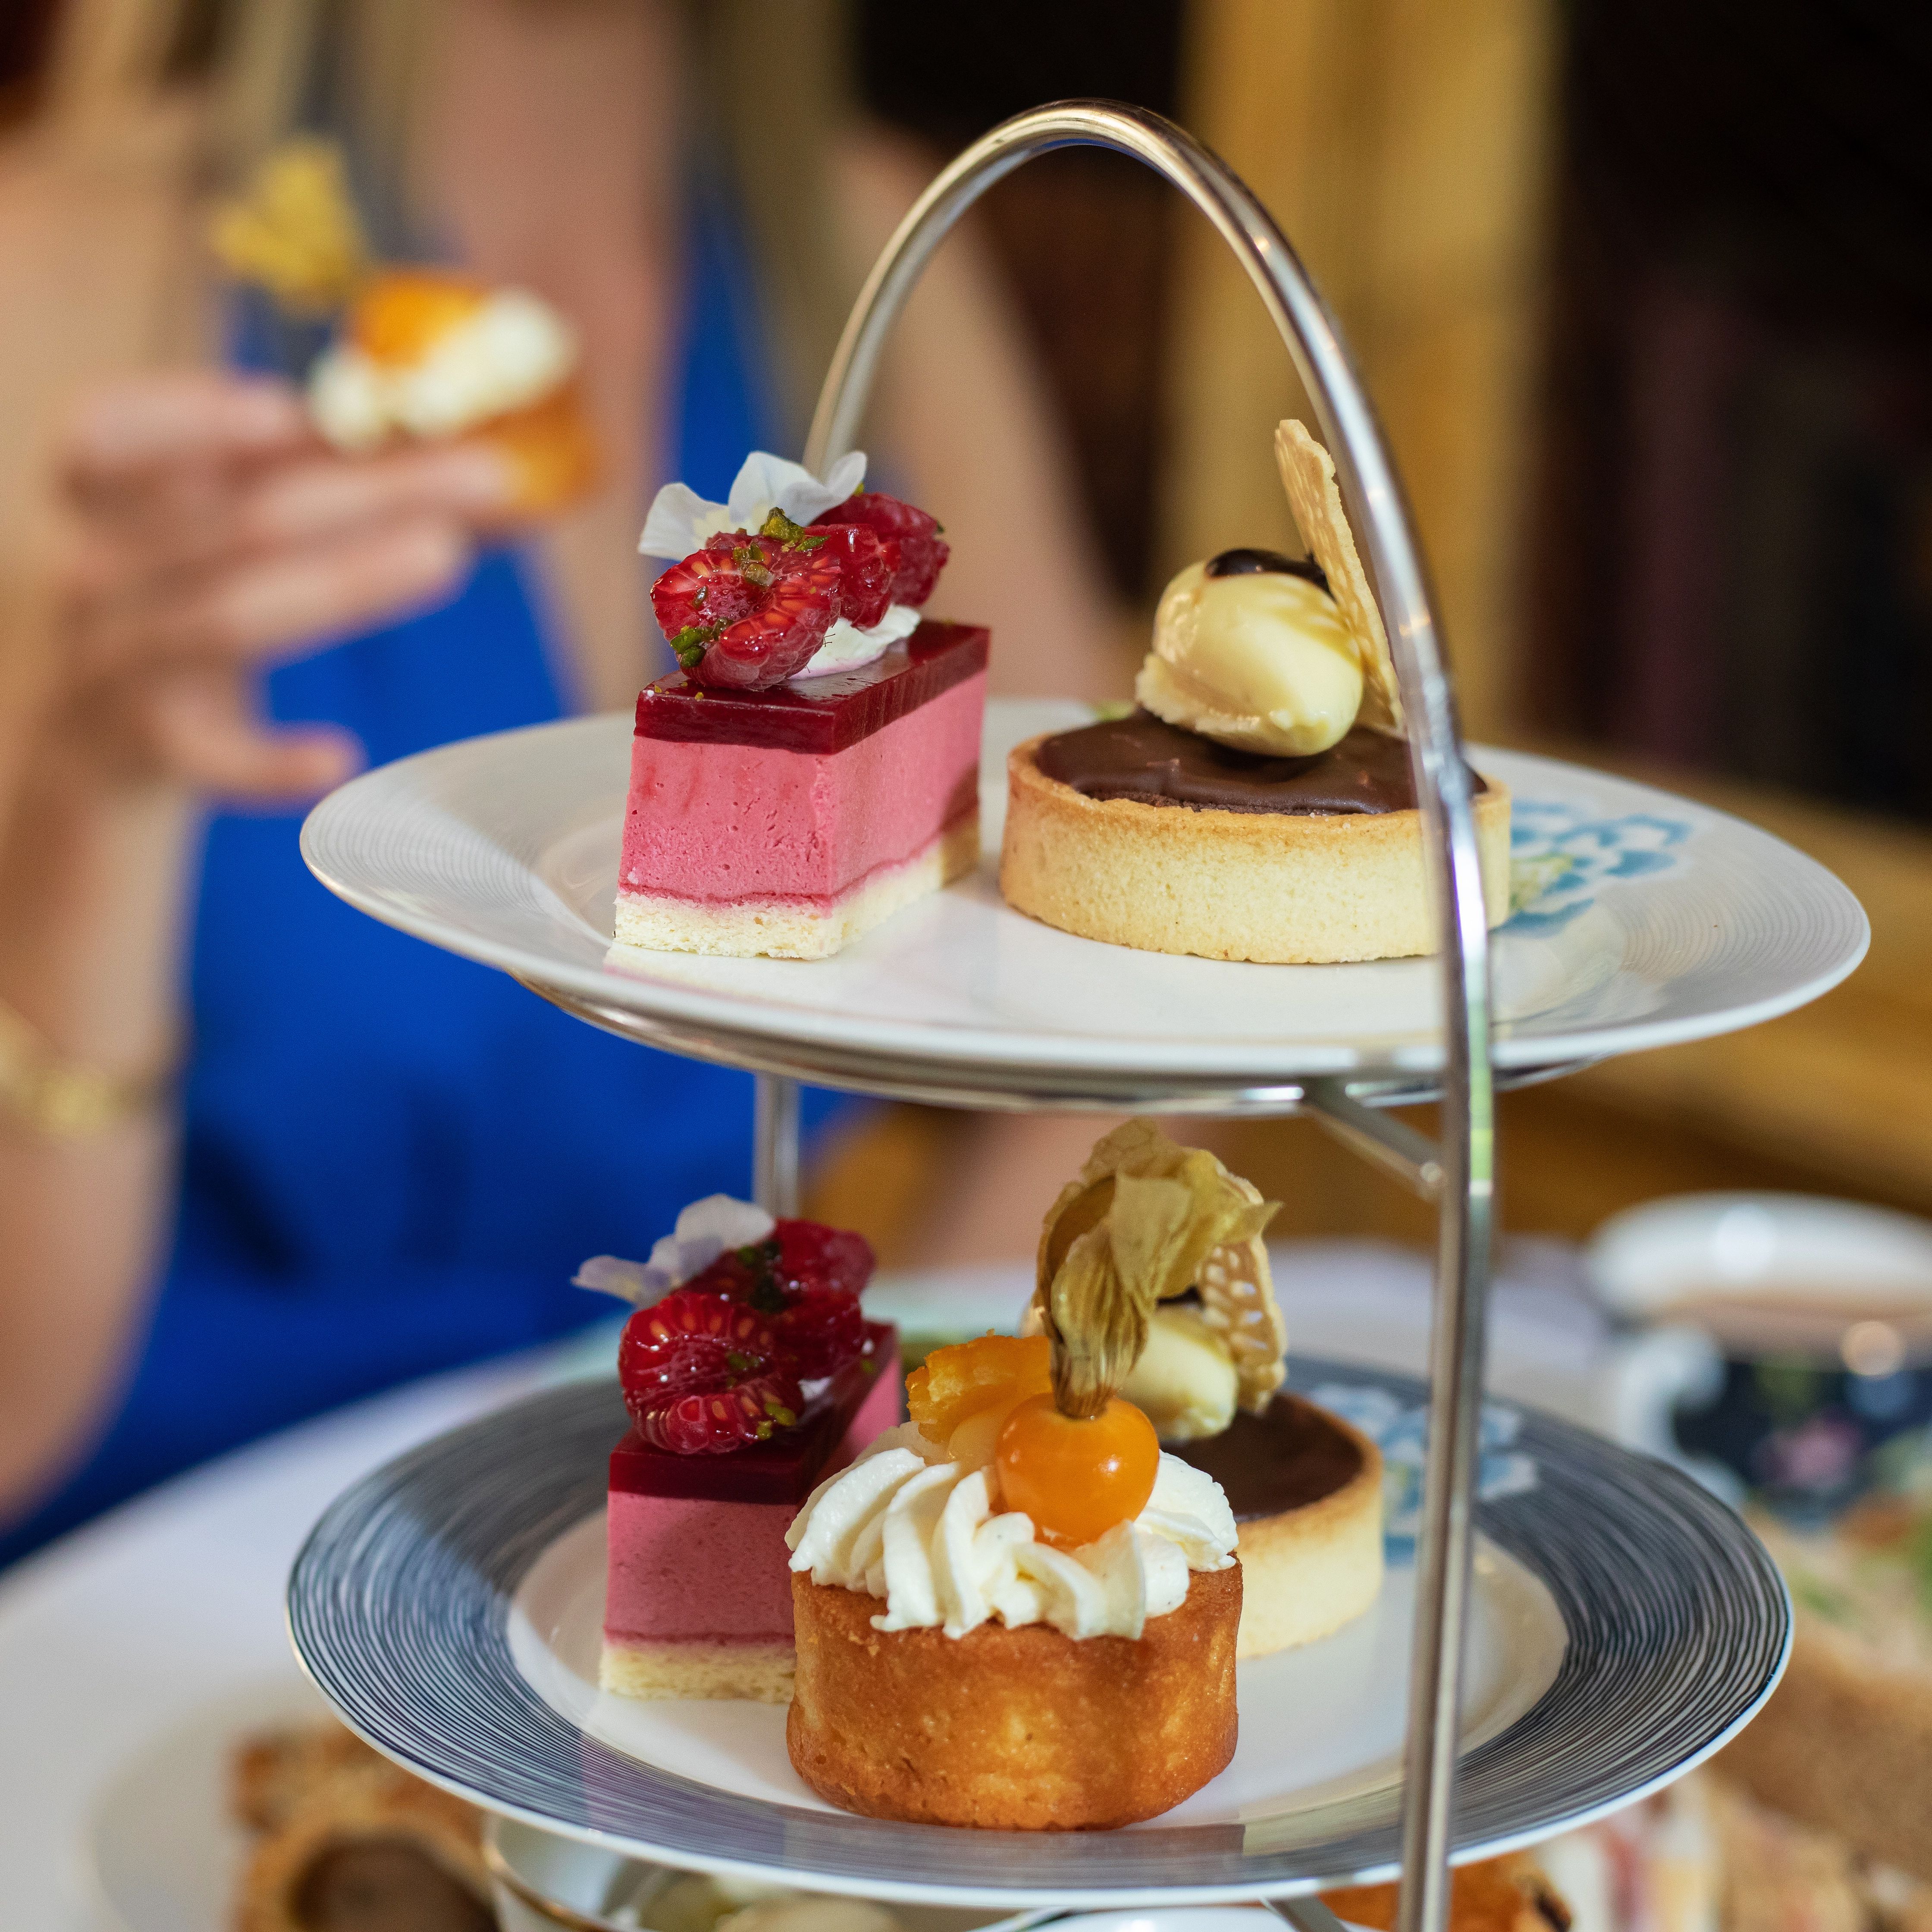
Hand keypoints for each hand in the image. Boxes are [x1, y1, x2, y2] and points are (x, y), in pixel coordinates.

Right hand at [42, 370, 516, 805]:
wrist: (87, 747)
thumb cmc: (176, 610)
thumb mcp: (209, 541)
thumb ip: (295, 488)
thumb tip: (448, 463)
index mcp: (101, 507)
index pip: (106, 439)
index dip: (188, 420)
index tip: (285, 410)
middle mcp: (100, 576)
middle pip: (237, 523)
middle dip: (368, 492)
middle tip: (486, 476)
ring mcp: (116, 664)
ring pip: (230, 618)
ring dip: (346, 583)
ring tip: (447, 552)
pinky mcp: (150, 749)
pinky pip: (212, 757)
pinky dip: (270, 764)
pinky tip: (339, 758)